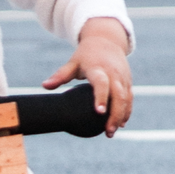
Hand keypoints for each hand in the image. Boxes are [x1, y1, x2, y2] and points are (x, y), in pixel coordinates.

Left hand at [42, 17, 131, 136]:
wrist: (106, 41)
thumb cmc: (86, 55)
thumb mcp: (73, 63)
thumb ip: (60, 75)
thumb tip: (45, 86)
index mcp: (98, 68)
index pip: (101, 83)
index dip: (101, 97)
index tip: (99, 112)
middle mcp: (113, 74)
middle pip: (118, 95)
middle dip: (115, 115)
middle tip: (107, 132)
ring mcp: (123, 78)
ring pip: (126, 99)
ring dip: (121, 116)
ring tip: (110, 132)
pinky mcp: (128, 82)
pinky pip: (130, 99)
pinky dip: (127, 112)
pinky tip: (121, 124)